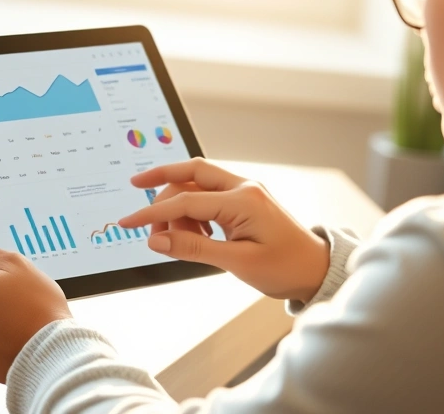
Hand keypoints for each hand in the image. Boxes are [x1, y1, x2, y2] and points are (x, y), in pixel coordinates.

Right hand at [120, 158, 329, 302]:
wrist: (316, 269)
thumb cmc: (285, 268)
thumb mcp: (237, 263)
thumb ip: (194, 249)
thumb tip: (156, 241)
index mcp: (243, 200)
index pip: (185, 201)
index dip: (152, 213)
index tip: (127, 222)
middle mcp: (243, 187)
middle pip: (190, 173)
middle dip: (161, 190)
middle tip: (145, 224)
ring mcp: (245, 191)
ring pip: (197, 184)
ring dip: (179, 207)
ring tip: (180, 240)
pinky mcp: (245, 200)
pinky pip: (209, 196)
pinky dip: (194, 212)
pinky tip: (196, 236)